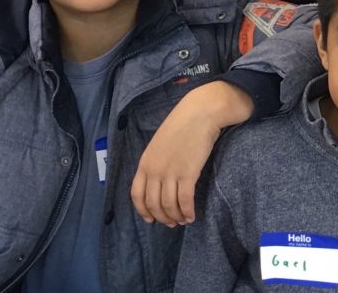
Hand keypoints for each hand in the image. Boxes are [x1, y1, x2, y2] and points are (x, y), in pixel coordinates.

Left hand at [131, 82, 253, 226]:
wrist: (200, 113)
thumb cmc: (182, 125)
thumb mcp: (160, 144)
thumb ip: (156, 162)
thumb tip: (159, 181)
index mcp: (145, 163)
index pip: (137, 195)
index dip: (143, 211)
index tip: (151, 219)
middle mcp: (154, 170)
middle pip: (153, 203)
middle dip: (162, 217)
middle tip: (171, 223)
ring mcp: (170, 172)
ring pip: (169, 205)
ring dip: (176, 217)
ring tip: (184, 220)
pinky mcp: (188, 174)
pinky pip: (185, 200)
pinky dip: (187, 211)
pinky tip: (192, 216)